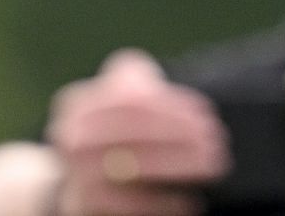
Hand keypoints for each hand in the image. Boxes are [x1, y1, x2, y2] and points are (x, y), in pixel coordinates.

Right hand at [47, 49, 229, 215]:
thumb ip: (141, 81)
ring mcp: (72, 172)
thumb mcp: (117, 96)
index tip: (205, 114)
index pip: (129, 98)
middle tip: (216, 142)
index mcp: (77, 103)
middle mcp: (68, 136)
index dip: (171, 106)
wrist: (69, 184)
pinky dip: (161, 203)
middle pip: (132, 132)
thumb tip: (187, 104)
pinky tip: (187, 202)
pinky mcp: (80, 204)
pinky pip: (128, 204)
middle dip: (179, 136)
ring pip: (132, 167)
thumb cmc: (110, 132)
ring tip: (209, 167)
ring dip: (177, 166)